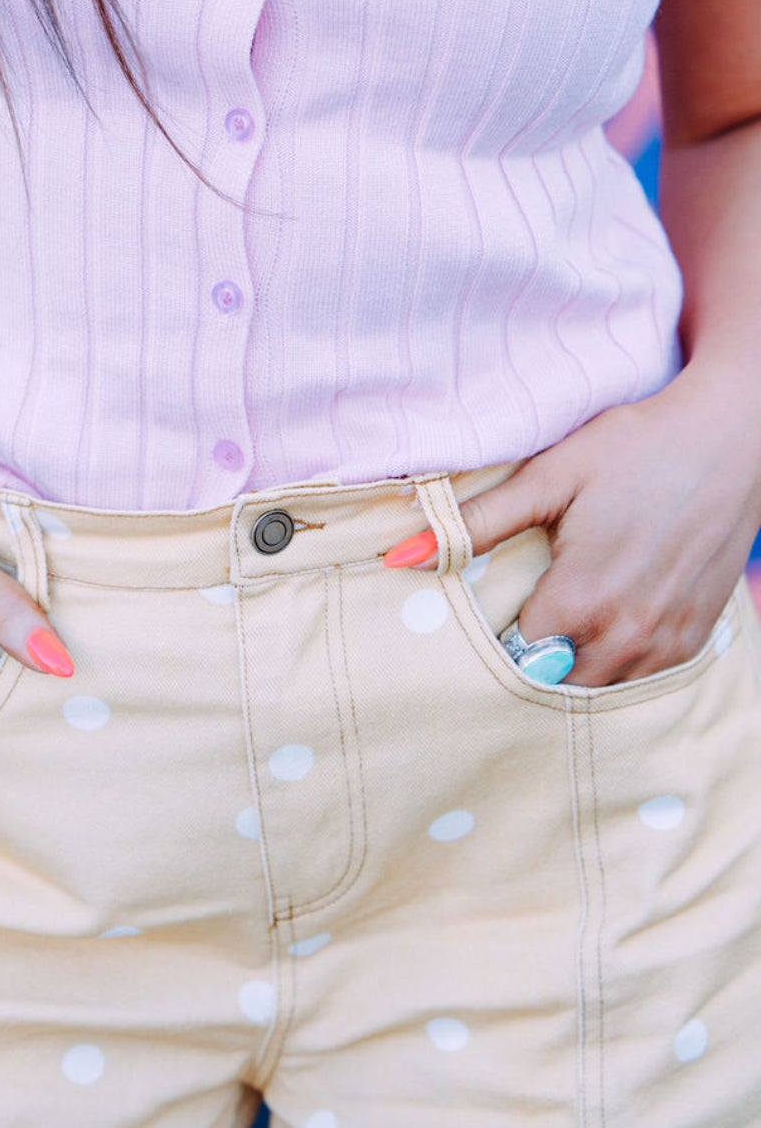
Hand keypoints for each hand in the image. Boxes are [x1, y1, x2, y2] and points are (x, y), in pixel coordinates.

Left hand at [455, 369, 759, 685]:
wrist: (735, 438)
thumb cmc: (638, 447)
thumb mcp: (552, 475)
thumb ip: (477, 523)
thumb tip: (400, 556)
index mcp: (580, 601)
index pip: (507, 657)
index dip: (486, 637)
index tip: (476, 614)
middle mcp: (625, 637)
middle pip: (549, 682)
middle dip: (524, 661)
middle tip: (511, 618)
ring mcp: (664, 645)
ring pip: (595, 689)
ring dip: (569, 665)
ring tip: (553, 621)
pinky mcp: (692, 640)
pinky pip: (637, 678)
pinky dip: (613, 661)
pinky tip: (599, 621)